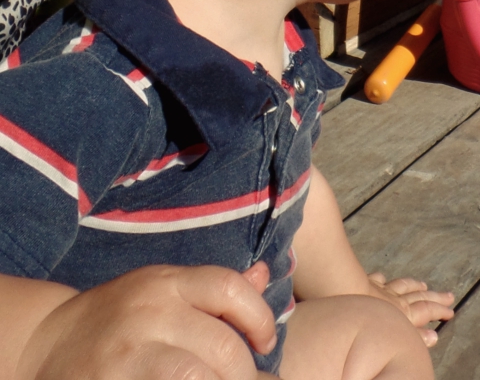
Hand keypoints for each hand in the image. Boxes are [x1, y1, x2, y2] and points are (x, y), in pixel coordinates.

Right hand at [16, 263, 276, 379]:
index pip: (229, 288)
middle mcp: (149, 312)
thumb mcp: (161, 289)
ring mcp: (129, 353)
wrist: (44, 343)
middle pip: (221, 344)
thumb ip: (211, 290)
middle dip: (247, 373)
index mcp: (165, 282)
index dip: (260, 316)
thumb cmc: (116, 318)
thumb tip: (263, 276)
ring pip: (196, 375)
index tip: (266, 342)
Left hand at [366, 272, 453, 346]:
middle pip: (419, 296)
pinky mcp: (365, 284)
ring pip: (401, 286)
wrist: (344, 295)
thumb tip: (433, 337)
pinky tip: (383, 277)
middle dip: (435, 297)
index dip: (440, 310)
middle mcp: (395, 299)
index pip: (427, 310)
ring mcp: (380, 290)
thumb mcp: (395, 335)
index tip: (450, 311)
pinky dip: (382, 279)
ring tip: (422, 284)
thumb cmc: (367, 322)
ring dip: (413, 285)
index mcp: (404, 313)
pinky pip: (377, 280)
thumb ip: (415, 337)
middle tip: (448, 295)